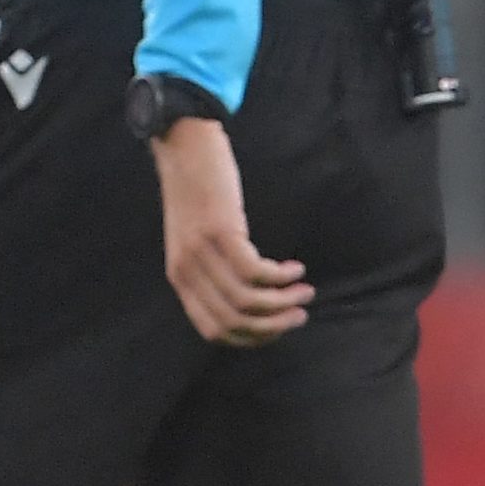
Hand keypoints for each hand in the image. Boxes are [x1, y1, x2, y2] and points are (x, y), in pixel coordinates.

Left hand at [151, 118, 311, 344]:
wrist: (183, 147)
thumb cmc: (196, 193)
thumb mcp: (194, 241)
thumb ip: (211, 271)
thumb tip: (247, 305)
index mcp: (179, 278)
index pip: (213, 330)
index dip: (250, 338)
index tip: (276, 328)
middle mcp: (186, 270)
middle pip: (234, 322)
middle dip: (274, 326)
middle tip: (300, 315)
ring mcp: (201, 252)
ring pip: (249, 301)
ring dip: (285, 303)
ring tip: (305, 291)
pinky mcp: (220, 231)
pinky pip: (257, 272)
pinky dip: (282, 276)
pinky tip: (296, 267)